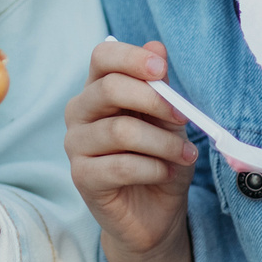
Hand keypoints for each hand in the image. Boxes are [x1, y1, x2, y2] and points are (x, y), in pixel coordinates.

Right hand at [65, 39, 195, 261]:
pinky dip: (152, 169)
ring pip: (119, 131)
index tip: (161, 69)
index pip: (102, 57)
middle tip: (183, 117)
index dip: (130, 58)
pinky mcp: (82, 177)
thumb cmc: (161, 159)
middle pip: (108, 89)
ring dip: (162, 143)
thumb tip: (156, 47)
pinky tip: (164, 173)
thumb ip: (161, 88)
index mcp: (99, 89)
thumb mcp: (170, 121)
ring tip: (184, 155)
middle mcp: (80, 113)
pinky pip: (120, 166)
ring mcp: (76, 145)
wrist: (155, 214)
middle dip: (153, 101)